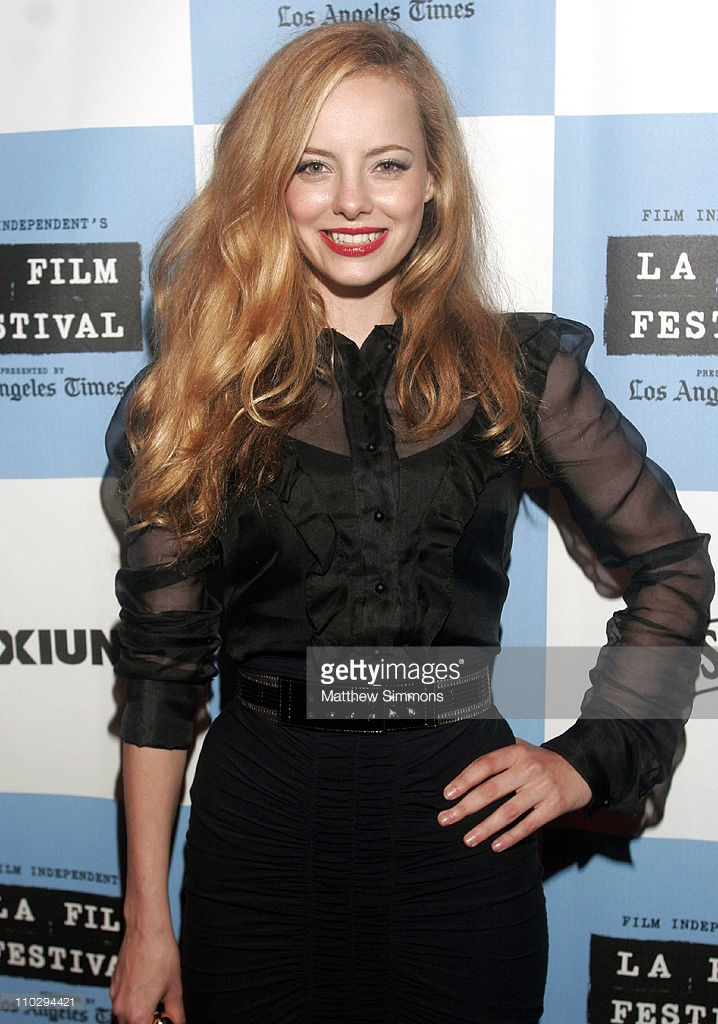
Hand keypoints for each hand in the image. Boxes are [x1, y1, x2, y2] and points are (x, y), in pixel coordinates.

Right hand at [109, 925, 184, 1023]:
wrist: (146, 929)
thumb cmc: (160, 954)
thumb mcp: (175, 989)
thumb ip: (175, 1013)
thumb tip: (178, 1022)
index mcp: (137, 1014)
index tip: (164, 1019)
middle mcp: (121, 1009)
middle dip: (147, 1021)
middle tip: (162, 1010)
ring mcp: (115, 996)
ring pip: (124, 1017)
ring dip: (139, 1014)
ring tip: (156, 997)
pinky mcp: (113, 985)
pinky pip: (121, 1003)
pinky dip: (133, 1002)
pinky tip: (147, 987)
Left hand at [437, 738, 591, 851]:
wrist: (582, 768)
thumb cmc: (543, 761)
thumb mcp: (522, 749)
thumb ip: (498, 755)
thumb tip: (464, 764)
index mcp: (516, 752)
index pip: (485, 765)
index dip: (464, 779)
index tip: (447, 795)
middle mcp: (529, 769)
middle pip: (491, 790)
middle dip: (465, 807)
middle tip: (446, 819)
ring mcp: (542, 788)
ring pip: (508, 812)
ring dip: (485, 827)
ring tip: (468, 839)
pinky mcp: (554, 807)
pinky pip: (529, 825)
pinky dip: (511, 837)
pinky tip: (495, 846)